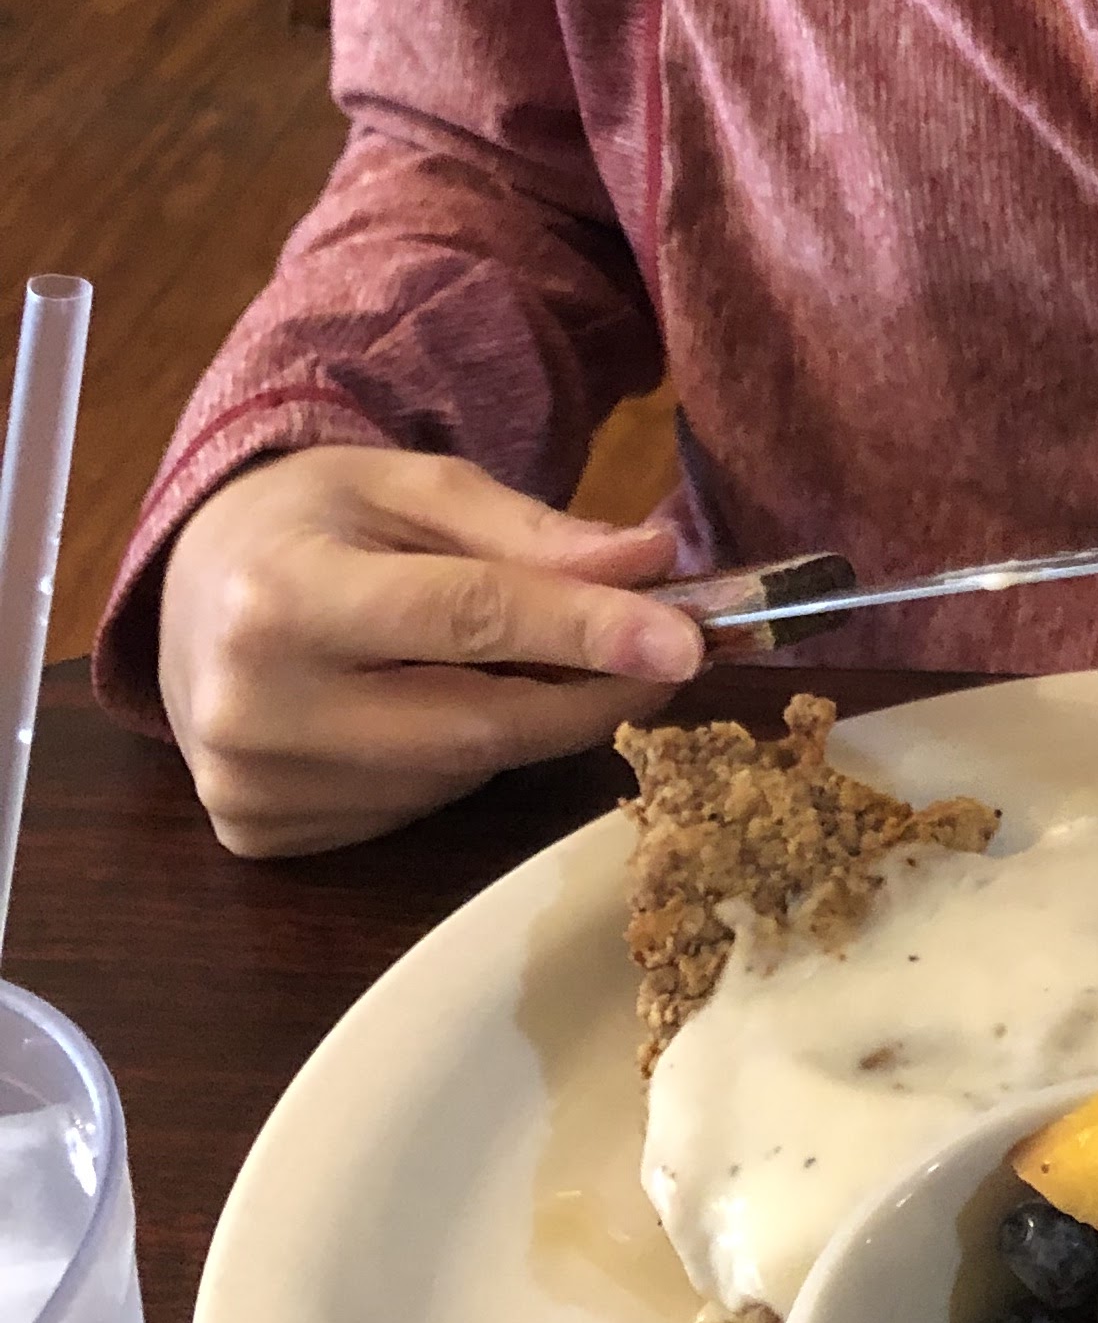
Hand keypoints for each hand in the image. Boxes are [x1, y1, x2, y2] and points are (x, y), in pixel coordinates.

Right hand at [158, 446, 703, 857]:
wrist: (186, 586)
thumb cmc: (309, 519)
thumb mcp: (414, 486)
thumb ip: (532, 530)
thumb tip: (654, 562)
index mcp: (281, 599)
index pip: (467, 620)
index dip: (586, 630)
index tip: (687, 639)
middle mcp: (256, 710)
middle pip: (476, 723)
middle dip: (592, 694)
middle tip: (668, 657)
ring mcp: (254, 788)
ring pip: (457, 773)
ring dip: (529, 722)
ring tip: (540, 660)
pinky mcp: (263, 836)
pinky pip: (413, 807)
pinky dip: (461, 758)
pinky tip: (442, 701)